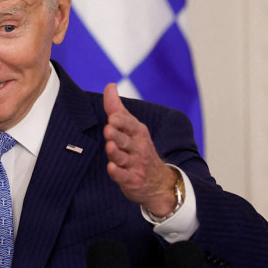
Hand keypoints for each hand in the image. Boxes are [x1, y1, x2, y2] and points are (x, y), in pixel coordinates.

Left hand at [103, 83, 176, 215]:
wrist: (158, 182)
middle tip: (108, 129)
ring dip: (116, 152)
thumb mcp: (132, 128)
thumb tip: (110, 85)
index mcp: (138, 133)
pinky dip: (117, 173)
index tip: (112, 117)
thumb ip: (117, 108)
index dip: (121, 122)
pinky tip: (111, 168)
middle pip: (125, 141)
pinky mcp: (131, 180)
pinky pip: (123, 176)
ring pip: (123, 158)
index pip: (130, 125)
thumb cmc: (139, 149)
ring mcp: (135, 165)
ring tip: (109, 146)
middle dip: (117, 135)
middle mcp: (138, 148)